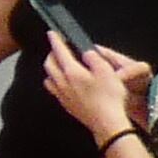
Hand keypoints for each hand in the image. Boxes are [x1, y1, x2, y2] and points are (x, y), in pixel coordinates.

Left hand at [37, 31, 142, 146]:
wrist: (107, 123)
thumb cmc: (108, 97)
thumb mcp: (106, 71)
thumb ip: (93, 58)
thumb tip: (86, 52)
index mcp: (71, 72)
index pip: (59, 52)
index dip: (56, 41)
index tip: (52, 34)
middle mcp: (62, 83)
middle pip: (49, 65)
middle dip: (52, 54)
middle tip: (58, 48)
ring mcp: (63, 96)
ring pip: (49, 78)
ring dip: (51, 68)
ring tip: (59, 64)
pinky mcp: (66, 105)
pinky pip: (54, 90)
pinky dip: (55, 81)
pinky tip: (63, 83)